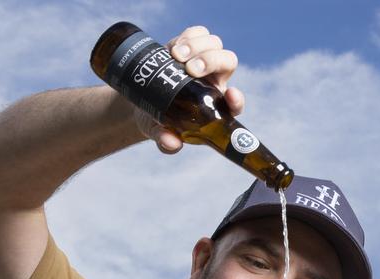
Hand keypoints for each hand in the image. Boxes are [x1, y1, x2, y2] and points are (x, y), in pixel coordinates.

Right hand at [135, 25, 245, 153]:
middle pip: (228, 61)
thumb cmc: (157, 120)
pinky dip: (189, 36)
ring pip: (215, 44)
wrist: (142, 99)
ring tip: (176, 57)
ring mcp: (203, 61)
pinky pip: (198, 33)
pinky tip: (173, 48)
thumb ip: (165, 142)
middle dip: (211, 61)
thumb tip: (171, 143)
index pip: (235, 104)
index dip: (237, 100)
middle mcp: (214, 82)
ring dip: (198, 46)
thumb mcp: (159, 132)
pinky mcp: (190, 46)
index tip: (230, 95)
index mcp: (215, 108)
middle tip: (190, 70)